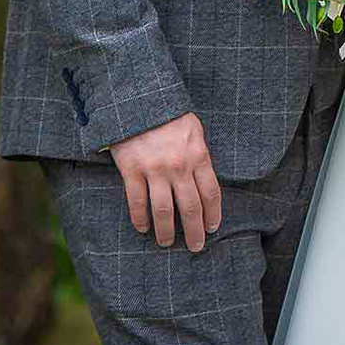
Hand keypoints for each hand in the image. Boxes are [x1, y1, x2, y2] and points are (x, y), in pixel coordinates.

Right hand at [108, 112, 222, 252]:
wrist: (137, 97)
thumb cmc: (168, 113)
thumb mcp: (193, 129)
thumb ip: (199, 155)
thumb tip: (203, 182)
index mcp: (198, 155)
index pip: (211, 193)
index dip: (213, 214)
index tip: (212, 228)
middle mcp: (179, 166)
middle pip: (191, 207)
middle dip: (194, 231)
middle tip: (195, 246)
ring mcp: (155, 169)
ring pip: (164, 211)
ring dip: (166, 231)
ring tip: (166, 243)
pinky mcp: (132, 169)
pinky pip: (137, 202)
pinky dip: (140, 219)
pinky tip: (143, 228)